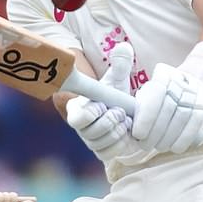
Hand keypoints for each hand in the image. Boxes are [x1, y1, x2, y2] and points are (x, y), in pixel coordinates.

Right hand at [66, 43, 134, 162]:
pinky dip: (122, 143)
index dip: (92, 113)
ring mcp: (91, 142)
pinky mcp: (102, 152)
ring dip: (118, 131)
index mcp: (77, 109)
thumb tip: (124, 48)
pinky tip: (125, 133)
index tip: (104, 105)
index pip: (77, 118)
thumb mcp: (117, 79)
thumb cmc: (115, 94)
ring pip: (102, 143)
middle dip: (110, 121)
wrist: (125, 112)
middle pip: (91, 133)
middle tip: (120, 112)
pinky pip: (110, 153)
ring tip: (124, 120)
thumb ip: (120, 64)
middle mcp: (81, 128)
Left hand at [131, 63, 202, 154]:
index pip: (156, 93)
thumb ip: (134, 105)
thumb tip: (128, 119)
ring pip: (183, 116)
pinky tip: (174, 148)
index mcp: (163, 74)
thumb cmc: (153, 98)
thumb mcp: (143, 95)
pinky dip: (185, 138)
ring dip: (169, 136)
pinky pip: (196, 122)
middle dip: (156, 131)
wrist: (181, 89)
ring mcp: (194, 91)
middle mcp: (181, 79)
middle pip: (169, 107)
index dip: (147, 116)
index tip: (138, 134)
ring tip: (158, 147)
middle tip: (145, 145)